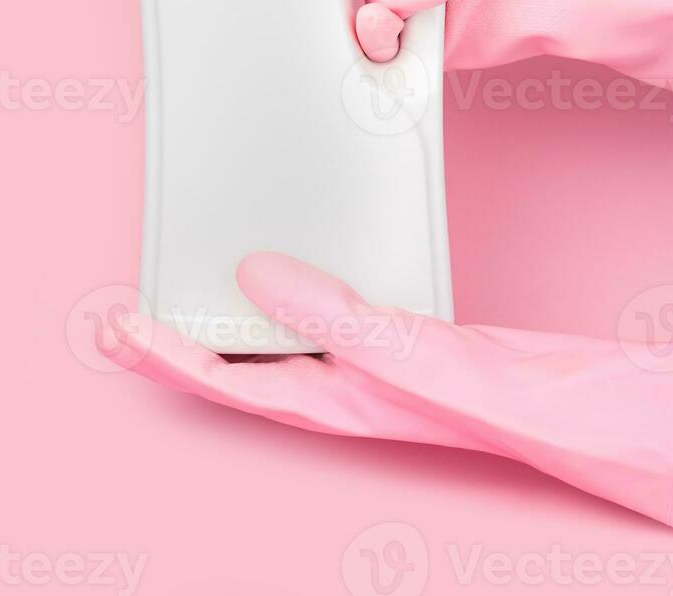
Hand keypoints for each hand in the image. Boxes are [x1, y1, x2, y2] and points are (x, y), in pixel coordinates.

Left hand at [108, 253, 672, 535]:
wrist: (551, 401)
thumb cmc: (484, 396)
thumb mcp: (401, 352)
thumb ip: (328, 313)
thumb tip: (254, 277)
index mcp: (327, 398)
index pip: (225, 383)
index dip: (167, 359)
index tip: (120, 331)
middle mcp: (332, 383)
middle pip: (232, 367)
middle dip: (173, 347)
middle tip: (124, 321)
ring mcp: (355, 363)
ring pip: (270, 343)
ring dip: (221, 324)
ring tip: (185, 292)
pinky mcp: (379, 335)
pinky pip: (314, 312)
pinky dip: (283, 292)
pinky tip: (278, 271)